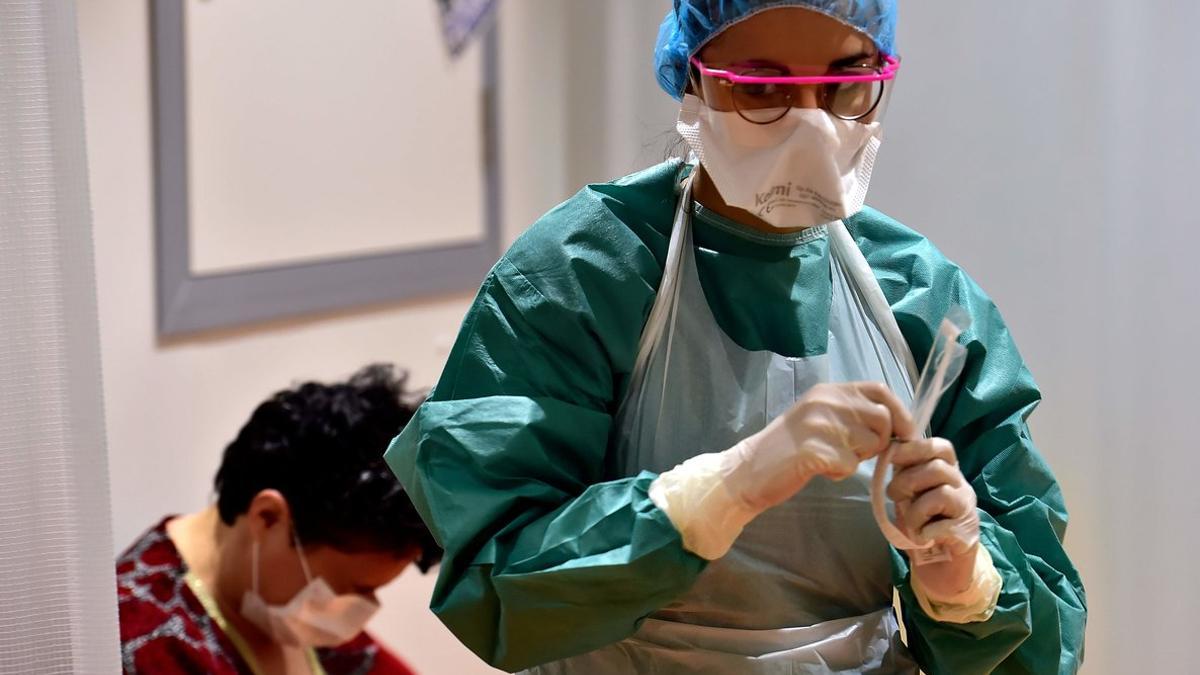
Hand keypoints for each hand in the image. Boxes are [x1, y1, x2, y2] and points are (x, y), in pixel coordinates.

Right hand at [723, 382, 915, 511]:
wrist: (747, 470)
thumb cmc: (787, 448)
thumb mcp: (818, 418)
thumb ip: (850, 413)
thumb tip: (893, 422)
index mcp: (827, 391)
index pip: (880, 390)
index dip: (899, 412)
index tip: (905, 434)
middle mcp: (825, 401)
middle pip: (882, 419)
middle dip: (878, 442)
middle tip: (855, 453)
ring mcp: (819, 425)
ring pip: (870, 444)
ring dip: (858, 459)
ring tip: (832, 460)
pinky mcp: (814, 451)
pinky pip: (850, 465)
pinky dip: (840, 472)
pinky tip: (821, 470)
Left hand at [888, 437, 980, 595]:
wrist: (940, 565)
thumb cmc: (922, 525)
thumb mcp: (910, 496)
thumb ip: (904, 475)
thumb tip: (888, 452)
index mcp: (948, 472)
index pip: (941, 447)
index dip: (916, 447)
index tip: (892, 455)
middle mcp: (961, 486)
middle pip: (938, 468)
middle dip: (907, 480)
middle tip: (894, 496)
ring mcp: (966, 510)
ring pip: (941, 494)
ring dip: (915, 510)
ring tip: (911, 523)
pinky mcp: (966, 534)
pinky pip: (942, 527)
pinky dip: (924, 533)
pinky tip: (921, 538)